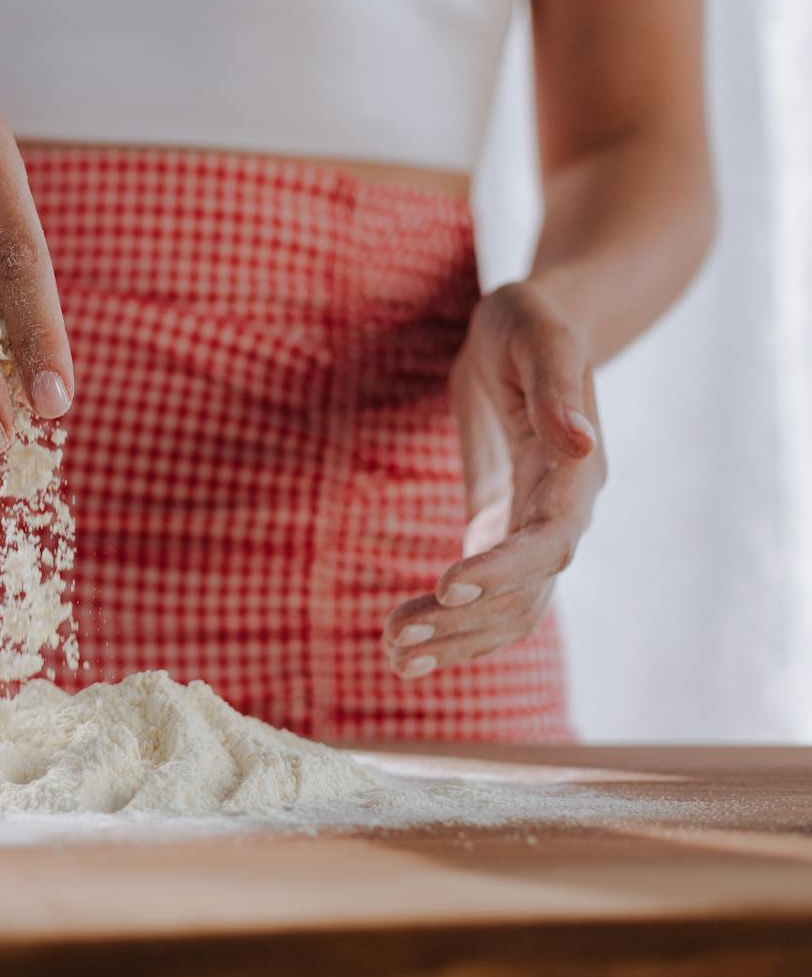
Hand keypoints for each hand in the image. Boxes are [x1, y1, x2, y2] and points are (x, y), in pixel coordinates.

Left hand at [382, 282, 605, 677]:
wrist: (530, 329)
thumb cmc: (532, 321)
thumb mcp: (539, 337)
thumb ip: (556, 388)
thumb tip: (581, 441)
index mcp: (578, 473)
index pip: (549, 540)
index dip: (504, 568)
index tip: (448, 583)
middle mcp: (564, 513)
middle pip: (525, 591)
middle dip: (463, 618)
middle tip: (395, 634)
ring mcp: (534, 528)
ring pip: (507, 609)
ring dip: (454, 637)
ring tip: (394, 656)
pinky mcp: (502, 529)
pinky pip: (484, 595)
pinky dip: (450, 625)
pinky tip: (404, 650)